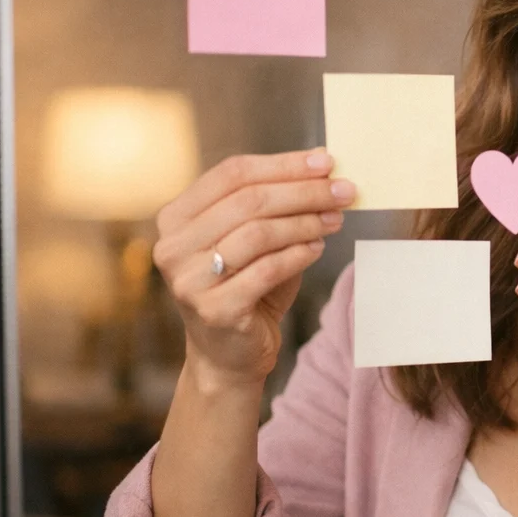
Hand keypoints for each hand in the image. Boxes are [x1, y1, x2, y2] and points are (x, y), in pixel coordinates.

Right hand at [152, 149, 355, 389]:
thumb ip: (275, 205)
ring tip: (335, 220)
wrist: (229, 355)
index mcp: (177, 217)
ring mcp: (188, 279)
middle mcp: (172, 245)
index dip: (283, 164)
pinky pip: (266, 270)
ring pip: (258, 232)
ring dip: (306, 222)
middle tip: (344, 191)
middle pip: (248, 200)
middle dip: (304, 191)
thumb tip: (322, 167)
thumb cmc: (247, 287)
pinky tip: (318, 249)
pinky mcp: (213, 309)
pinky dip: (298, 255)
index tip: (326, 161)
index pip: (232, 173)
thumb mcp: (255, 239)